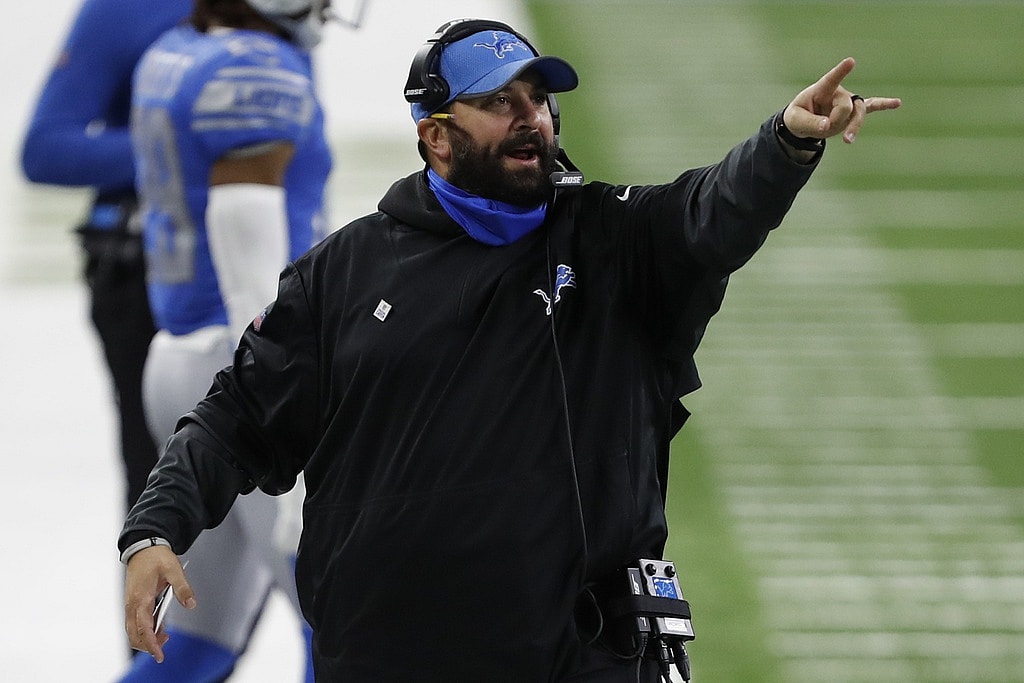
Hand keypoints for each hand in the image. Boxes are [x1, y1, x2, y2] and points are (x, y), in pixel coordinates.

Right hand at [124, 545, 195, 662]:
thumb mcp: (174, 570)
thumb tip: (191, 604)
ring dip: (146, 637)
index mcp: (141, 599)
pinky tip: (159, 627)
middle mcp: (132, 604)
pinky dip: (145, 628)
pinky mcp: (133, 601)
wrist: (143, 546)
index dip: (151, 644)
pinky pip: (136, 621)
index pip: (143, 628)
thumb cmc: (156, 557)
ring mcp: (131, 603)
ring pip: (133, 629)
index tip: (159, 654)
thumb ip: (183, 588)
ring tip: (164, 637)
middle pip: (134, 634)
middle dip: (147, 645)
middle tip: (163, 649)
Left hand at [784, 57, 901, 143]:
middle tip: (824, 128)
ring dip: (854, 126)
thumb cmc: (798, 116)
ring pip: (858, 112)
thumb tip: (828, 126)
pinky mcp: (853, 111)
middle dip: (836, 120)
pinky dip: (883, 105)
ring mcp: (847, 101)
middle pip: (846, 105)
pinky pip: (871, 106)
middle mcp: (837, 93)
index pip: (831, 79)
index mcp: (821, 90)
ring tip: (847, 141)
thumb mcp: (796, 122)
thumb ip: (811, 124)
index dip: (840, 71)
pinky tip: (897, 103)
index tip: (851, 61)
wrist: (804, 122)